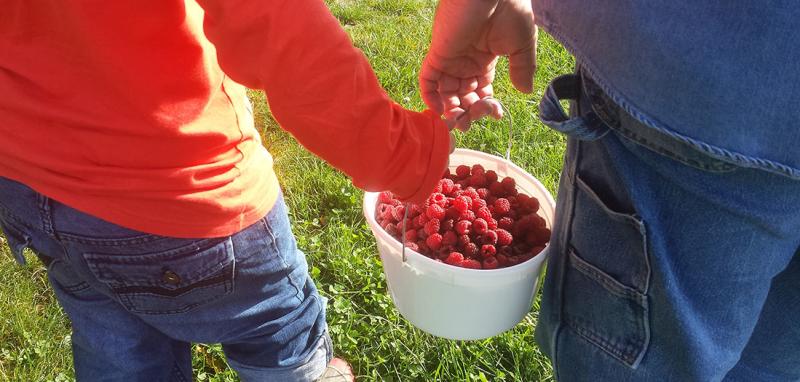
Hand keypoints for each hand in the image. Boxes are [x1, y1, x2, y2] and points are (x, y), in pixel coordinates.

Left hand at [420, 0, 536, 128]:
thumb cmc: (511, 11)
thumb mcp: (522, 45)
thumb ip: (523, 69)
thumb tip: (525, 91)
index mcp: (485, 60)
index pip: (480, 90)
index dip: (485, 105)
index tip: (495, 114)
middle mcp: (465, 61)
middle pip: (462, 95)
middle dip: (467, 112)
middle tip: (470, 123)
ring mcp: (450, 58)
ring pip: (445, 92)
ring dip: (450, 109)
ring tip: (459, 121)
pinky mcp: (438, 53)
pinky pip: (427, 80)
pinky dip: (430, 97)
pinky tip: (441, 110)